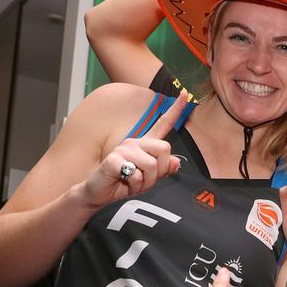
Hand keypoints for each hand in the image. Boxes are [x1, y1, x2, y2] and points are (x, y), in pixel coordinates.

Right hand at [78, 91, 187, 208]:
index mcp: (145, 144)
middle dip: (160, 170)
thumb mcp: (149, 178)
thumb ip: (163, 170)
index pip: (163, 124)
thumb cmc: (124, 183)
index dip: (176, 109)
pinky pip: (137, 174)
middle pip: (165, 149)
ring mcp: (123, 148)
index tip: (186, 93)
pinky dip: (134, 184)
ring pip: (152, 165)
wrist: (99, 193)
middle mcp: (135, 142)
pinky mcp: (114, 158)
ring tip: (132, 181)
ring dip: (146, 180)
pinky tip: (122, 181)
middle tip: (144, 178)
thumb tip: (176, 161)